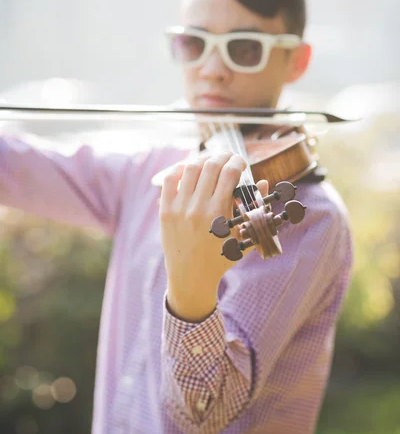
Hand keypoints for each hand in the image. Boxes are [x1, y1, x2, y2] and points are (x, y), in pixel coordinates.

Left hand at [159, 152, 266, 321]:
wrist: (191, 277)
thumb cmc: (222, 257)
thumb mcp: (244, 237)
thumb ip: (256, 209)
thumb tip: (264, 182)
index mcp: (219, 214)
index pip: (229, 173)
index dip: (237, 161)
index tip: (241, 162)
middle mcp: (197, 208)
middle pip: (210, 166)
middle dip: (223, 156)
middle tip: (228, 157)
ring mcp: (179, 208)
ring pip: (190, 168)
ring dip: (203, 160)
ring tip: (211, 161)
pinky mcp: (165, 211)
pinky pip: (169, 180)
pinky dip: (180, 169)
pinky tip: (189, 168)